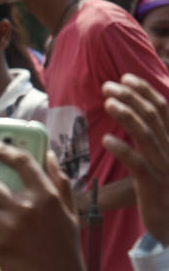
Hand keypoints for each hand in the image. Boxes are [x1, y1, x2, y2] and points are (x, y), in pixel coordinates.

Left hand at [102, 74, 168, 245]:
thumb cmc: (162, 193)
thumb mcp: (159, 162)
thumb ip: (151, 141)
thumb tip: (136, 119)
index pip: (161, 109)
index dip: (144, 91)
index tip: (124, 77)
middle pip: (152, 116)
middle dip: (131, 96)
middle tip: (108, 85)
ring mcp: (164, 167)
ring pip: (146, 135)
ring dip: (126, 115)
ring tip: (108, 102)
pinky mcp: (153, 185)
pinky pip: (138, 164)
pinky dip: (123, 150)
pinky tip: (106, 140)